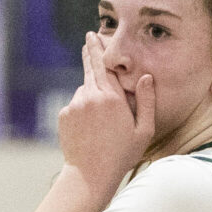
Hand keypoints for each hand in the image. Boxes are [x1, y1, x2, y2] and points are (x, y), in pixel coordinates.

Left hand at [58, 32, 155, 189]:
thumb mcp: (143, 131)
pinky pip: (75, 105)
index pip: (106, 65)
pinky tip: (90, 128)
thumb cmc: (121, 156)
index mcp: (113, 98)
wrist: (89, 175)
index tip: (96, 35)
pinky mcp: (64, 114)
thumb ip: (147, 102)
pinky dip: (82, 110)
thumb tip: (146, 77)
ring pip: (84, 90)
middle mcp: (91, 96)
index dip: (101, 49)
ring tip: (100, 120)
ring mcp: (75, 105)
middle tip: (90, 37)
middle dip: (91, 52)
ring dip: (91, 95)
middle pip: (91, 68)